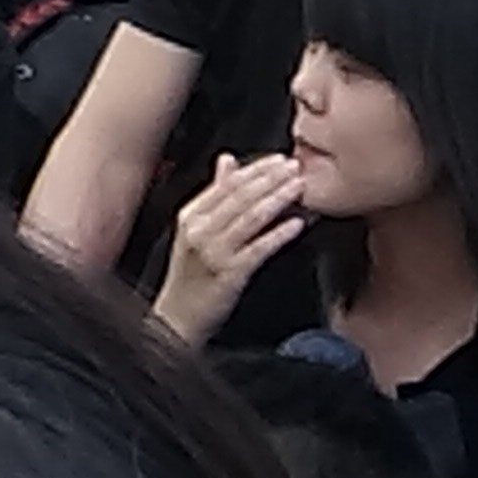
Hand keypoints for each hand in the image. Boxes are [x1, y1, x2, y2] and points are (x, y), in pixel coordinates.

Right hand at [151, 152, 309, 339]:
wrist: (178, 318)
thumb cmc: (190, 274)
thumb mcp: (195, 229)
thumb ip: (214, 194)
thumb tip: (228, 159)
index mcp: (192, 215)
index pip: (228, 184)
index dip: (256, 169)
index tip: (280, 159)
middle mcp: (200, 230)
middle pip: (241, 196)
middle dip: (271, 179)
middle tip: (296, 167)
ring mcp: (214, 252)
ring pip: (251, 218)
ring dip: (278, 199)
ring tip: (299, 187)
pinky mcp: (230, 274)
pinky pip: (258, 249)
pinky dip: (278, 234)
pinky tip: (296, 224)